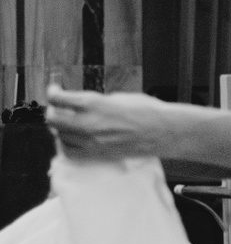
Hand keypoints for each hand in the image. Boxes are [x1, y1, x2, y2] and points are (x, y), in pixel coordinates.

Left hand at [46, 86, 181, 159]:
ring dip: (60, 128)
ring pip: (59, 136)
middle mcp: (88, 123)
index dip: (52, 92)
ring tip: (67, 122)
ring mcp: (92, 140)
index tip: (55, 90)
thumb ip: (95, 101)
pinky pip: (70, 151)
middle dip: (52, 111)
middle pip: (52, 119)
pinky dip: (66, 144)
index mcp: (93, 103)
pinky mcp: (99, 153)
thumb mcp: (118, 97)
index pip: (57, 98)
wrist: (164, 131)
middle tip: (58, 107)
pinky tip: (72, 138)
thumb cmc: (147, 111)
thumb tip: (82, 104)